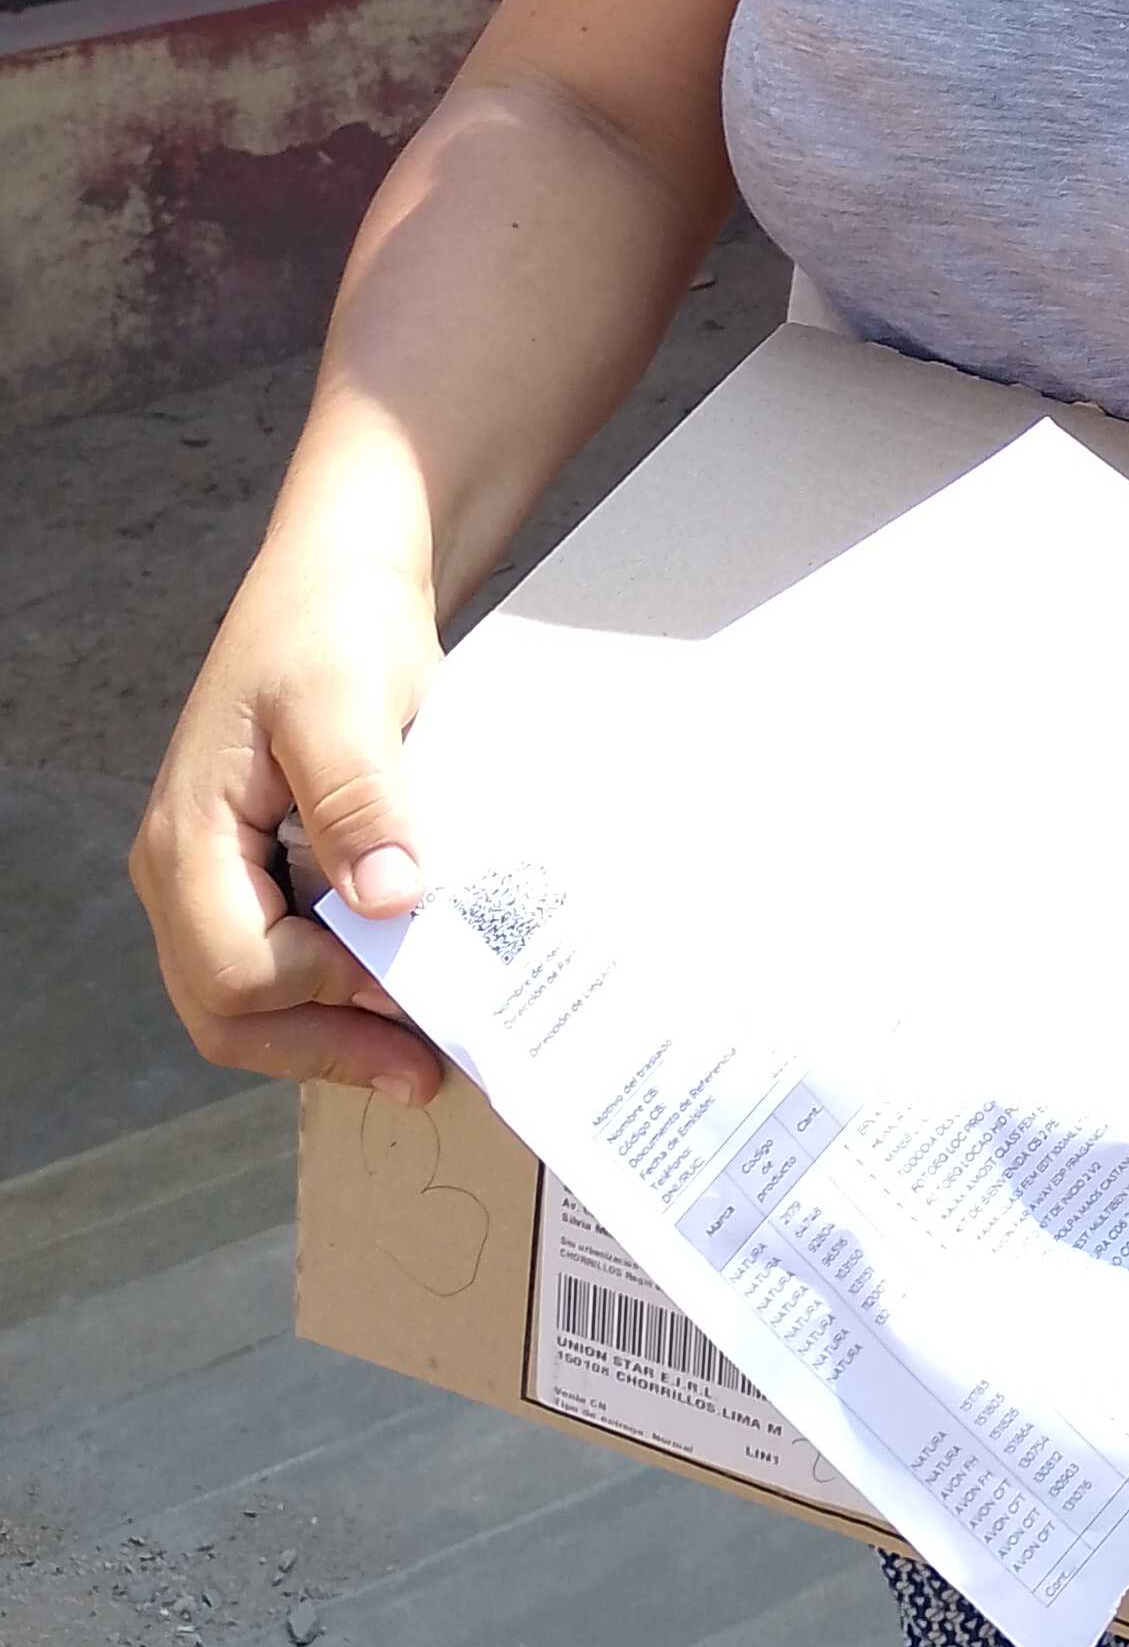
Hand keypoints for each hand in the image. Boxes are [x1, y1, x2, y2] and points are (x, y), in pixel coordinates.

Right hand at [128, 530, 446, 1102]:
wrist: (342, 576)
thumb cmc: (333, 624)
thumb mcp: (347, 698)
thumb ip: (358, 798)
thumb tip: (386, 898)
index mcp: (188, 838)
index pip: (237, 971)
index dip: (327, 997)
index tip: (418, 992)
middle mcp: (187, 870)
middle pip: (231, 1009)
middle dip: (324, 1047)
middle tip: (424, 1070)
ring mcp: (220, 873)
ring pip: (255, 996)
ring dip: (333, 1029)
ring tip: (422, 1050)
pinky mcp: (262, 867)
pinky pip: (286, 953)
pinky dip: (341, 986)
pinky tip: (407, 987)